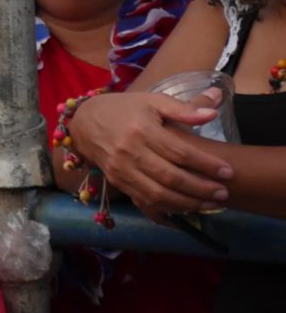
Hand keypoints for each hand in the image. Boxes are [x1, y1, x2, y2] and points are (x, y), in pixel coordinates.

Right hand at [69, 91, 233, 219]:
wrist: (84, 121)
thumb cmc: (122, 109)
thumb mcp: (151, 101)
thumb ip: (182, 108)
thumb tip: (213, 111)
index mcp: (141, 129)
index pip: (179, 152)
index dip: (206, 164)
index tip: (228, 171)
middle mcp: (130, 152)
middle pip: (170, 176)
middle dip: (201, 188)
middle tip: (223, 193)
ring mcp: (121, 170)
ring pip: (158, 194)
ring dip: (187, 203)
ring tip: (210, 204)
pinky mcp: (117, 182)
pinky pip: (143, 201)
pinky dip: (166, 210)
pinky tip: (184, 211)